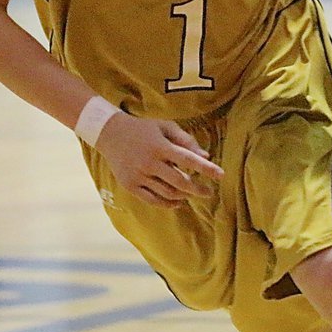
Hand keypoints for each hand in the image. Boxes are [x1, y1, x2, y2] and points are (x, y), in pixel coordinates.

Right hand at [96, 111, 224, 207]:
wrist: (110, 133)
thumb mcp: (165, 127)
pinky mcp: (130, 185)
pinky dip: (168, 204)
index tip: (221, 175)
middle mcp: (150, 162)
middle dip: (198, 189)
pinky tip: (178, 202)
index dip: (207, 168)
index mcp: (160, 146)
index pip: (189, 160)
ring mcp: (139, 175)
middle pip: (180, 182)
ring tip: (192, 193)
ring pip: (168, 193)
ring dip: (184, 195)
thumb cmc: (143, 128)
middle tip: (209, 192)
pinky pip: (153, 200)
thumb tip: (206, 156)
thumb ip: (186, 140)